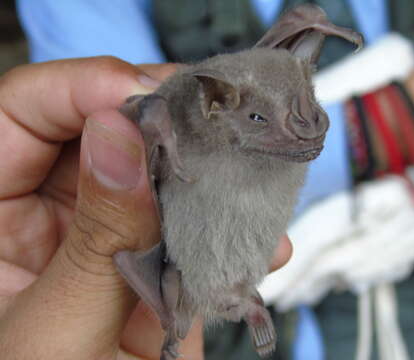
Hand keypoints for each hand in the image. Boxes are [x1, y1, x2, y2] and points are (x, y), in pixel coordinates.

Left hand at [0, 57, 291, 359]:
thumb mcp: (57, 336)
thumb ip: (94, 239)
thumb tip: (120, 140)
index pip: (25, 109)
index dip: (86, 87)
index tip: (146, 98)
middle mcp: (50, 208)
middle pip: (105, 127)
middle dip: (164, 123)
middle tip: (214, 130)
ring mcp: (109, 227)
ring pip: (160, 169)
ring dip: (208, 175)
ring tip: (247, 183)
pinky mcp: (155, 253)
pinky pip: (193, 219)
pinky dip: (231, 226)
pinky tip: (258, 241)